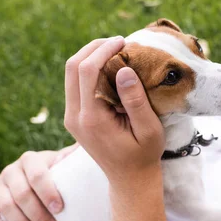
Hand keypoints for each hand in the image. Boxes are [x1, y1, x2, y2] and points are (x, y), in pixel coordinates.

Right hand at [0, 144, 77, 220]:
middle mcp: (12, 170)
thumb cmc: (51, 170)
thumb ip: (72, 156)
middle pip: (22, 193)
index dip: (48, 192)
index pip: (38, 175)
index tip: (60, 208)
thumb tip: (91, 148)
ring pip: (6, 205)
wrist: (25, 174)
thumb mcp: (60, 160)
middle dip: (38, 213)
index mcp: (31, 159)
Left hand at [63, 37, 164, 189]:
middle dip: (94, 47)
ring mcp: (71, 116)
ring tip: (116, 50)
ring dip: (90, 55)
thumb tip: (124, 70)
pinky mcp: (75, 116)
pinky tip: (111, 66)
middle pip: (72, 67)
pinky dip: (90, 68)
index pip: (87, 71)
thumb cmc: (144, 155)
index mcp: (91, 119)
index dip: (103, 50)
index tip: (124, 42)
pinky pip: (76, 83)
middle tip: (119, 41)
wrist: (129, 179)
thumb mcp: (149, 130)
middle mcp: (74, 116)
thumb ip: (136, 101)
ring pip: (71, 72)